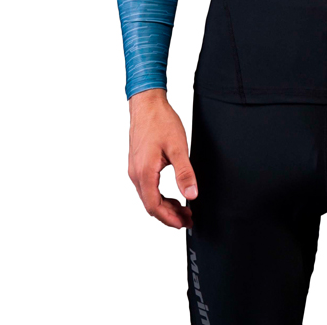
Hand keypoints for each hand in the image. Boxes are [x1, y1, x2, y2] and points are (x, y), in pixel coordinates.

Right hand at [127, 89, 196, 228]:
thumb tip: (191, 195)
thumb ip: (185, 173)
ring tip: (183, 209)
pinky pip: (146, 187)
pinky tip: (171, 194)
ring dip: (164, 206)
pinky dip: (159, 195)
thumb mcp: (178, 147)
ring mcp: (134, 169)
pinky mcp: (137, 164)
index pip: (154, 207)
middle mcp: (136, 174)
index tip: (184, 223)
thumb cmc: (160, 121)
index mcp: (144, 173)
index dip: (169, 219)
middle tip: (188, 218)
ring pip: (148, 197)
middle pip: (150, 205)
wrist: (146, 103)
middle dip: (169, 215)